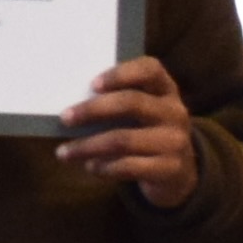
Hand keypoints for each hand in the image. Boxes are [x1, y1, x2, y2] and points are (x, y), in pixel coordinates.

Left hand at [56, 56, 201, 206]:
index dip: (121, 74)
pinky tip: (90, 166)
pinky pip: (129, 166)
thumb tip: (70, 108)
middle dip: (92, 110)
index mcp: (165, 90)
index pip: (150, 69)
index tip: (92, 84)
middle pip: (131, 102)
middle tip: (65, 118)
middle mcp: (174, 112)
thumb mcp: (141, 114)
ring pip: (124, 140)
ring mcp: (175, 141)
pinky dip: (104, 167)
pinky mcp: (170, 169)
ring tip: (64, 152)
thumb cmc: (146, 133)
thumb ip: (117, 104)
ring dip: (88, 146)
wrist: (178, 173)